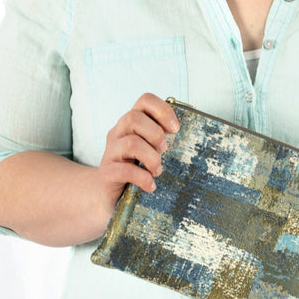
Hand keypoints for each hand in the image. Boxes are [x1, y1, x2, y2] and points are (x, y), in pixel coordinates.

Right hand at [93, 92, 179, 214]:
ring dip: (151, 158)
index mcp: (131, 124)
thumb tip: (192, 140)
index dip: (162, 110)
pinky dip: (143, 178)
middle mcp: (118, 133)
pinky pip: (125, 170)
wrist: (108, 197)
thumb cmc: (136, 170)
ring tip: (157, 170)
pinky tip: (150, 186)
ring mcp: (110, 152)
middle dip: (155, 134)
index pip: (144, 100)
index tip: (175, 129)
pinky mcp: (106, 173)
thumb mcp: (149, 150)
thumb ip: (162, 141)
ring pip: (131, 143)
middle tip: (164, 150)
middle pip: (133, 117)